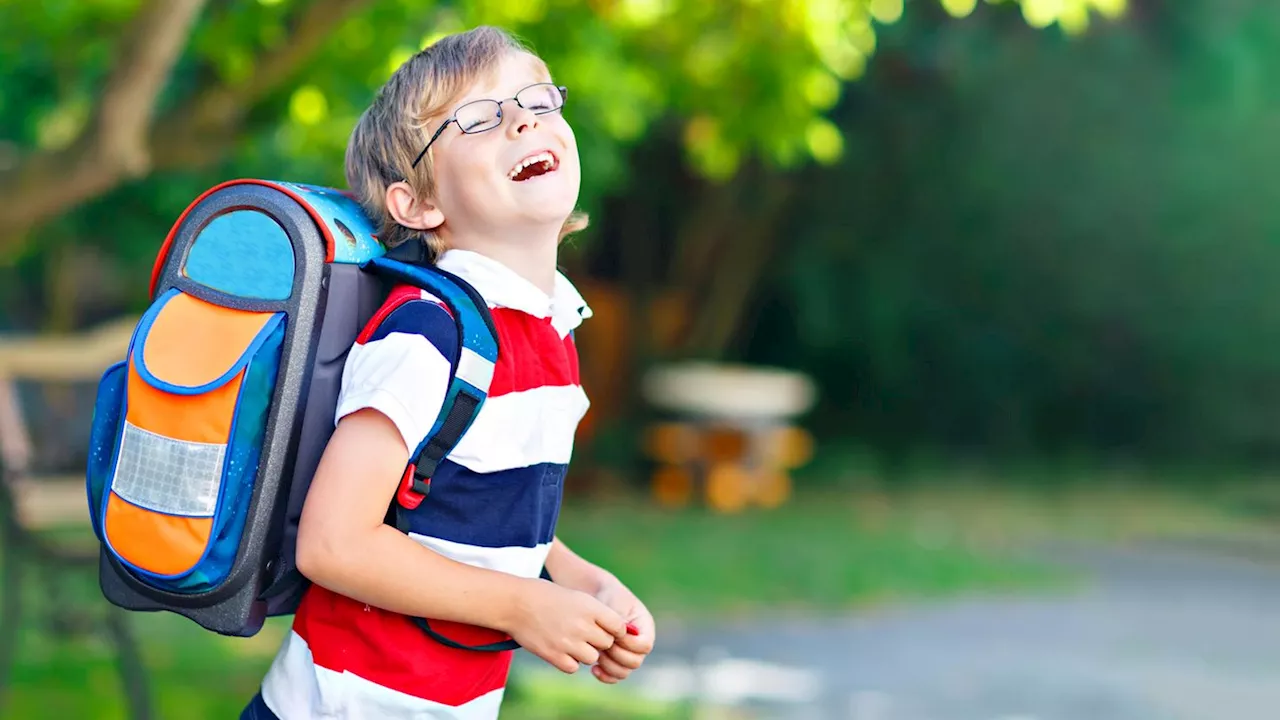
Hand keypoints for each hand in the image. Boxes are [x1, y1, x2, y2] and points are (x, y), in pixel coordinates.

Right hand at [505, 578, 628, 673]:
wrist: (515, 602)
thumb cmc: (547, 596)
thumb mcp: (577, 597)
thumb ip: (598, 613)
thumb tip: (619, 631)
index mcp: (590, 607)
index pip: (619, 626)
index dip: (615, 629)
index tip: (605, 627)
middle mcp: (583, 625)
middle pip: (607, 643)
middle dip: (599, 641)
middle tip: (584, 633)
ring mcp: (568, 642)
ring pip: (591, 657)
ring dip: (584, 652)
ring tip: (570, 639)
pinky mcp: (554, 656)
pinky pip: (573, 667)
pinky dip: (569, 661)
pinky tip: (560, 648)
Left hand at [590, 575, 655, 683]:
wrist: (595, 600)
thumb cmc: (607, 598)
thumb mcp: (616, 603)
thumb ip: (620, 620)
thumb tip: (622, 634)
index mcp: (645, 628)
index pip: (645, 645)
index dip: (629, 644)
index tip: (613, 634)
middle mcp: (639, 644)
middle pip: (635, 662)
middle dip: (616, 654)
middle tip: (602, 644)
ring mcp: (627, 654)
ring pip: (624, 672)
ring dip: (609, 666)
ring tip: (597, 654)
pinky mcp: (614, 662)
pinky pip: (613, 677)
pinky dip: (604, 676)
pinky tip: (593, 668)